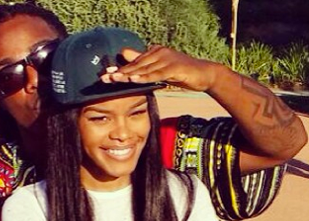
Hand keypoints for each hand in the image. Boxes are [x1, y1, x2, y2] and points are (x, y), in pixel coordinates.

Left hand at [99, 46, 222, 92]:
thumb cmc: (181, 73)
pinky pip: (156, 74)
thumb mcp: (160, 70)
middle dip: (120, 73)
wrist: (204, 75)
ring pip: (144, 69)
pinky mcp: (174, 67)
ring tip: (115, 80)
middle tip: (105, 79)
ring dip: (129, 75)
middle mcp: (159, 52)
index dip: (120, 70)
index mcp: (154, 52)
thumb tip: (125, 54)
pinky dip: (144, 77)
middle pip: (136, 65)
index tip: (106, 76)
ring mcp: (167, 59)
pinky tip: (134, 80)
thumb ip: (144, 64)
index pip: (134, 63)